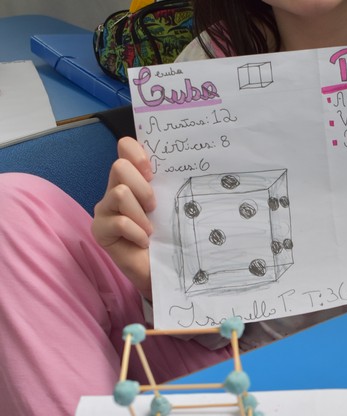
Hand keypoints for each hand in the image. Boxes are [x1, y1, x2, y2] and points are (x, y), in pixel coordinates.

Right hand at [92, 137, 155, 297]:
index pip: (125, 147)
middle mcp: (115, 189)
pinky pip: (119, 222)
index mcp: (133, 179)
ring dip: (141, 214)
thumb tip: (178, 162)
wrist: (163, 268)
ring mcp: (104, 209)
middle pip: (119, 167)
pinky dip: (137, 233)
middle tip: (153, 208)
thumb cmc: (168, 235)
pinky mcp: (100, 230)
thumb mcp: (170, 205)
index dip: (137, 154)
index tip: (152, 173)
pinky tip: (144, 242)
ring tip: (149, 230)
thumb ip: (166, 184)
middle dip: (142, 187)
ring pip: (120, 193)